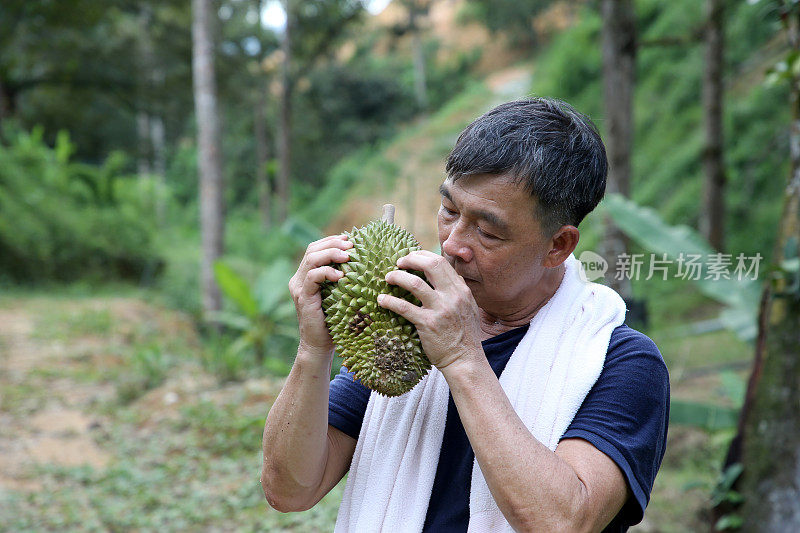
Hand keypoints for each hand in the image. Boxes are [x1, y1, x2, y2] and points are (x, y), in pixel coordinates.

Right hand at [288, 234, 351, 355]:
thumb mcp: (339, 295)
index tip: (349, 239)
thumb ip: (342, 279)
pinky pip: (312, 277)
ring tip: (347, 256)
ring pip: (311, 260)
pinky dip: (327, 272)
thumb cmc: (334, 321)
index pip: (314, 249)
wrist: (320, 345)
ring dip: (331, 254)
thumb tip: (362, 262)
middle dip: (332, 244)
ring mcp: (299, 288)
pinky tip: (341, 276)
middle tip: (351, 246)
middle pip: (312, 250)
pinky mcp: (303, 297)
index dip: (331, 240)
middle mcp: (298, 279)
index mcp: (305, 276)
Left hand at [378, 250, 482, 368]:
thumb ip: (457, 291)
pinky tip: (381, 300)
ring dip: (397, 277)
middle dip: (410, 259)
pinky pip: (404, 307)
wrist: (465, 360)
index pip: (441, 262)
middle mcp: (452, 296)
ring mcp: (440, 309)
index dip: (422, 256)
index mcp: (461, 290)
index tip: (411, 258)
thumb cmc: (464, 335)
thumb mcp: (468, 307)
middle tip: (398, 263)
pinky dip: (390, 301)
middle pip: (430, 265)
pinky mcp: (427, 324)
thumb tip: (449, 276)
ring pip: (415, 283)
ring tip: (388, 277)